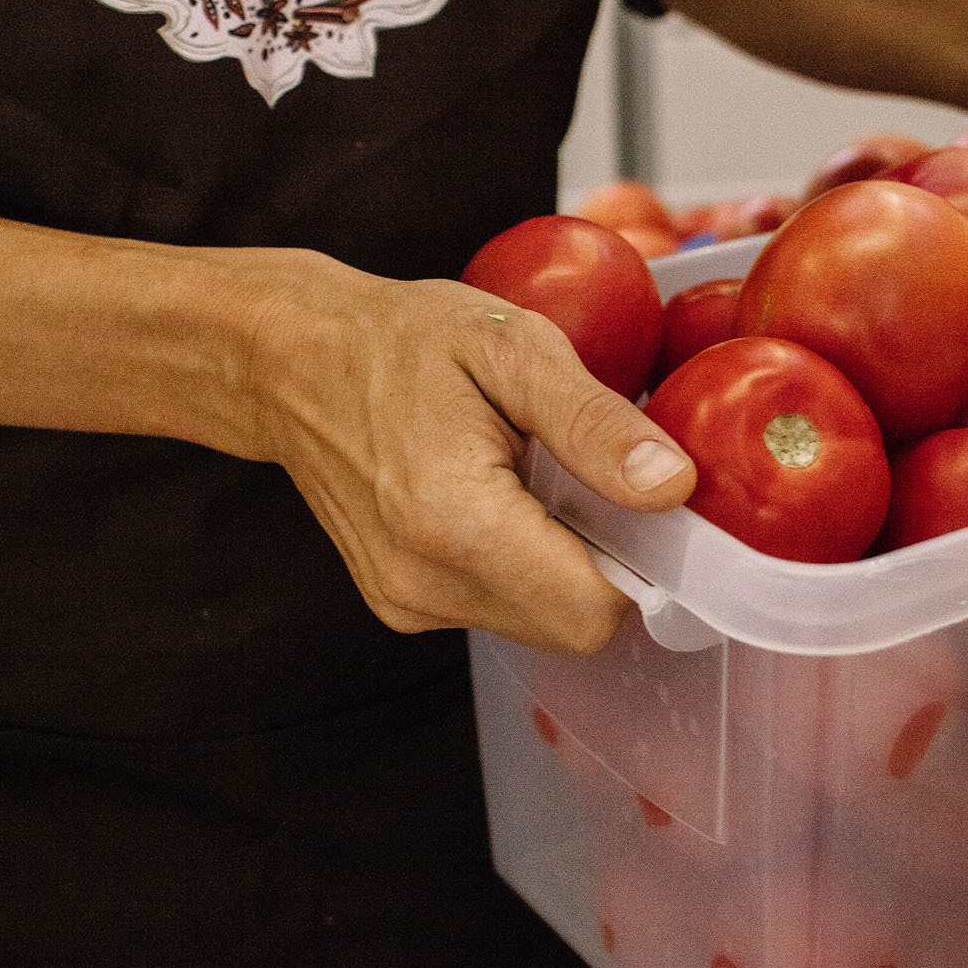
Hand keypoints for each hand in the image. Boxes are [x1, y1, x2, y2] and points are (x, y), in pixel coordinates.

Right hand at [239, 254, 695, 655]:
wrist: (294, 361)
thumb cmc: (400, 340)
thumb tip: (673, 487)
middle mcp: (422, 583)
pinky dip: (522, 567)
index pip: (591, 610)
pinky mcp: (401, 604)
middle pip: (572, 627)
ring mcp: (406, 603)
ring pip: (541, 624)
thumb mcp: (512, 348)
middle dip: (604, 563)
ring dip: (562, 565)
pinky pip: (501, 611)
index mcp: (452, 520)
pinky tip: (499, 500)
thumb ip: (594, 424)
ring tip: (532, 479)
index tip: (642, 500)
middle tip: (584, 478)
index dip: (640, 564)